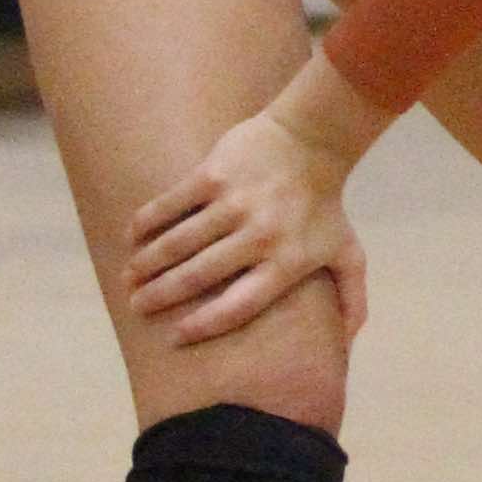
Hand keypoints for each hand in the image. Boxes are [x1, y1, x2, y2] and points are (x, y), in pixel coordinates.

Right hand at [127, 100, 369, 350]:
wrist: (316, 136)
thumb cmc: (326, 204)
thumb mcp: (346, 252)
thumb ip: (351, 298)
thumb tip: (347, 344)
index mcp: (286, 262)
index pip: (238, 306)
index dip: (203, 325)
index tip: (174, 337)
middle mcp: (259, 235)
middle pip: (198, 277)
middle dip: (160, 296)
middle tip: (137, 307)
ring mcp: (235, 203)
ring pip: (178, 243)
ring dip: (148, 264)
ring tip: (130, 278)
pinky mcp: (215, 173)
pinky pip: (172, 203)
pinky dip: (148, 222)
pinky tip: (132, 235)